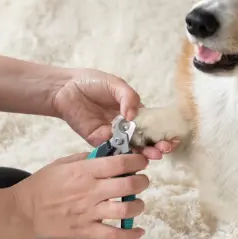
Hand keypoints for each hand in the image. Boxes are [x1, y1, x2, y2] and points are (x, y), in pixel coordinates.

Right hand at [11, 153, 149, 238]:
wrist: (22, 211)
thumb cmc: (42, 184)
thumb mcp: (63, 162)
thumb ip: (87, 157)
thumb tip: (109, 153)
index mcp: (84, 171)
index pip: (119, 163)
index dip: (137, 161)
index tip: (142, 161)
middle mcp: (90, 191)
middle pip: (128, 186)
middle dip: (142, 182)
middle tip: (142, 180)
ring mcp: (88, 212)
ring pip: (124, 210)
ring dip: (138, 205)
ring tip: (137, 202)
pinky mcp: (85, 230)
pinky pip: (112, 235)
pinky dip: (130, 234)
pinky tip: (139, 231)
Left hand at [52, 68, 177, 159]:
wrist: (65, 88)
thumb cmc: (92, 82)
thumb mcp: (115, 84)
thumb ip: (129, 97)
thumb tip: (133, 115)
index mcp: (133, 111)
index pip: (152, 124)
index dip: (163, 132)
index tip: (172, 138)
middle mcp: (125, 125)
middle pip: (144, 139)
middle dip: (156, 146)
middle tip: (164, 149)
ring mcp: (112, 134)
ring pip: (130, 147)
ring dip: (143, 153)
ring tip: (154, 155)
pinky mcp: (98, 140)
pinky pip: (112, 149)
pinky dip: (123, 154)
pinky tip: (132, 156)